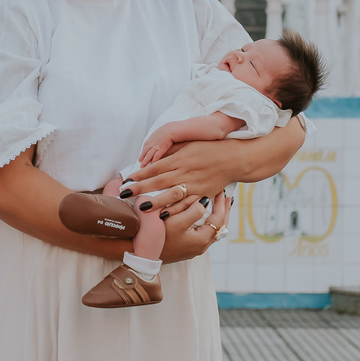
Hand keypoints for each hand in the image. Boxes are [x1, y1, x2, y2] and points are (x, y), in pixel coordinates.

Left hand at [127, 117, 304, 198]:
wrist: (235, 158)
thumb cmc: (210, 148)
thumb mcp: (189, 144)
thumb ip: (171, 152)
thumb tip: (152, 157)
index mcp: (181, 158)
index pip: (156, 166)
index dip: (140, 174)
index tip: (127, 180)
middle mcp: (186, 171)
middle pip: (159, 181)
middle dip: (141, 189)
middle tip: (125, 195)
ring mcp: (195, 184)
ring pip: (172, 195)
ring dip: (155, 202)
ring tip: (140, 208)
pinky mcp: (203, 194)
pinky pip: (188, 204)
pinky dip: (176, 210)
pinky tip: (164, 216)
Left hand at [139, 131, 174, 165]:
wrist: (173, 128)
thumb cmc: (170, 129)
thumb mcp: (162, 131)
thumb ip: (159, 136)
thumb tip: (161, 138)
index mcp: (152, 137)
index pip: (146, 145)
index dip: (143, 151)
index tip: (142, 155)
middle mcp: (152, 142)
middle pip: (145, 150)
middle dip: (142, 157)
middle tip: (140, 161)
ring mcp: (156, 146)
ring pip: (148, 155)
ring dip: (145, 161)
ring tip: (142, 166)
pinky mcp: (161, 149)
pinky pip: (156, 156)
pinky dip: (153, 161)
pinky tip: (152, 165)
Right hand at [161, 192, 230, 261]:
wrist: (144, 255)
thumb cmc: (159, 238)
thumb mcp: (176, 222)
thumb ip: (193, 211)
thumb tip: (205, 202)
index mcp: (202, 239)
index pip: (218, 219)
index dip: (221, 204)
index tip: (221, 191)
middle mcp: (201, 246)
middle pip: (220, 226)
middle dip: (223, 210)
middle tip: (226, 197)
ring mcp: (195, 248)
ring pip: (213, 230)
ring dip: (217, 216)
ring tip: (219, 205)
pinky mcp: (188, 248)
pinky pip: (205, 233)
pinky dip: (209, 222)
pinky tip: (206, 216)